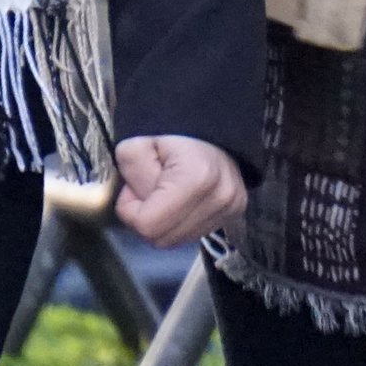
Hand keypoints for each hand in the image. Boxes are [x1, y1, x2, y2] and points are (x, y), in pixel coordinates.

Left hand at [113, 137, 246, 247]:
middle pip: (162, 239)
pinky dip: (180, 223)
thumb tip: (136, 204)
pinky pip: (192, 235)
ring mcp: (232, 208)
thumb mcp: (136, 145)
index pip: (148, 226)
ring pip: (176, 241)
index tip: (133, 187)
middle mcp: (220, 199)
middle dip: (146, 218)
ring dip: (163, 223)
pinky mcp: (235, 213)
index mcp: (197, 179)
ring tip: (165, 194)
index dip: (131, 210)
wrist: (211, 123)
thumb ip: (129, 175)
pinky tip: (180, 201)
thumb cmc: (171, 132)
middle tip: (148, 191)